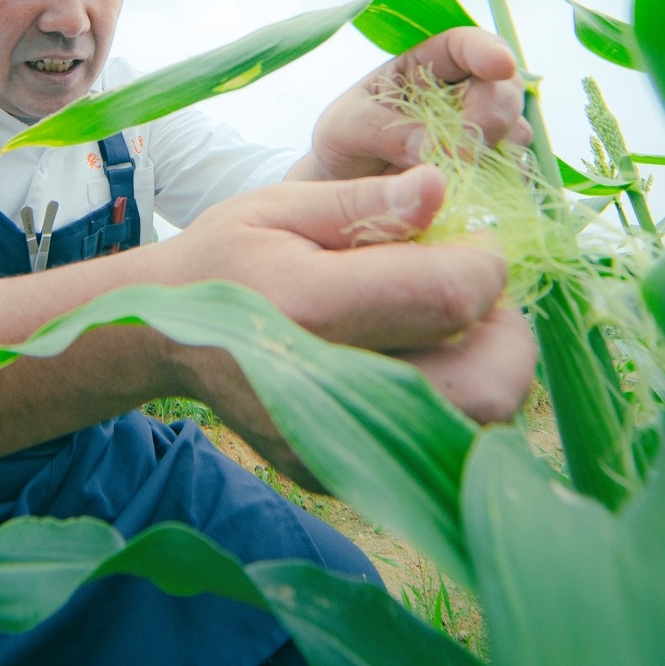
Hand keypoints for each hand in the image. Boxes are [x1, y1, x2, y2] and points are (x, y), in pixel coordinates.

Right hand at [152, 166, 535, 488]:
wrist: (161, 336)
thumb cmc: (230, 255)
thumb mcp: (284, 206)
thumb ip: (369, 201)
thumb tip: (443, 189)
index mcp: (313, 308)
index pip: (455, 296)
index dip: (483, 262)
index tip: (462, 241)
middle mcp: (329, 391)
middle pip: (489, 383)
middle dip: (503, 329)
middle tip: (465, 289)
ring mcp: (336, 448)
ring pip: (480, 426)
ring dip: (487, 369)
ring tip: (443, 325)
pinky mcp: (342, 476)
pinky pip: (441, 448)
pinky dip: (454, 403)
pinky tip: (413, 360)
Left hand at [289, 28, 527, 182]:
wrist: (346, 191)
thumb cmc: (341, 145)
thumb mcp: (345, 129)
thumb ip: (386, 131)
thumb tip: (437, 146)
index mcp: (422, 64)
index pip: (463, 44)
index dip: (486, 50)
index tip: (501, 66)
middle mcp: (458, 91)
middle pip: (502, 85)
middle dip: (494, 111)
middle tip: (465, 147)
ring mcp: (476, 129)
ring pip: (514, 125)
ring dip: (497, 146)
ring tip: (458, 168)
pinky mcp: (485, 166)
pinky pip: (511, 165)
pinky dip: (501, 173)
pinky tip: (473, 183)